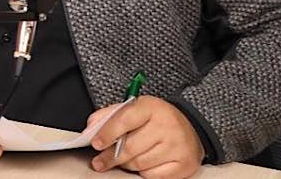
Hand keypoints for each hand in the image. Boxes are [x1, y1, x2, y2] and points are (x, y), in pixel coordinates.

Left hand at [89, 96, 204, 177]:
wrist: (190, 128)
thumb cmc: (155, 119)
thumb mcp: (133, 109)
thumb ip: (109, 116)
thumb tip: (90, 128)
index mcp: (151, 107)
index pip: (124, 120)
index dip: (107, 133)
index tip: (96, 144)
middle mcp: (167, 125)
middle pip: (131, 147)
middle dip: (111, 157)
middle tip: (99, 162)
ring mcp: (178, 146)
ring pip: (140, 164)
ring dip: (127, 165)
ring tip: (124, 160)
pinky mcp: (185, 164)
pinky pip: (154, 176)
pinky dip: (144, 173)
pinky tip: (144, 164)